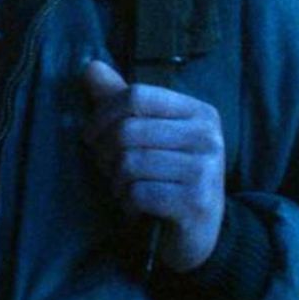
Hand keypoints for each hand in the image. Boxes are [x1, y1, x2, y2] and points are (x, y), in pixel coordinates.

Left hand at [80, 59, 225, 273]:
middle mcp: (208, 136)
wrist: (198, 233)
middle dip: (104, 153)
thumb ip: (120, 100)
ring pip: (130, 163)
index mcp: (198, 112)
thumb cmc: (166, 177)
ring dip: (116, 181)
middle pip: (128, 129)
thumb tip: (90, 66)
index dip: (102, 115)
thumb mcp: (147, 134)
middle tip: (107, 170)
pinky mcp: (196, 202)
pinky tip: (136, 208)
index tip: (90, 137)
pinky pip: (139, 193)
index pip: (136, 95)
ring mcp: (206, 170)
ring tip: (125, 188)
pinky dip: (127, 203)